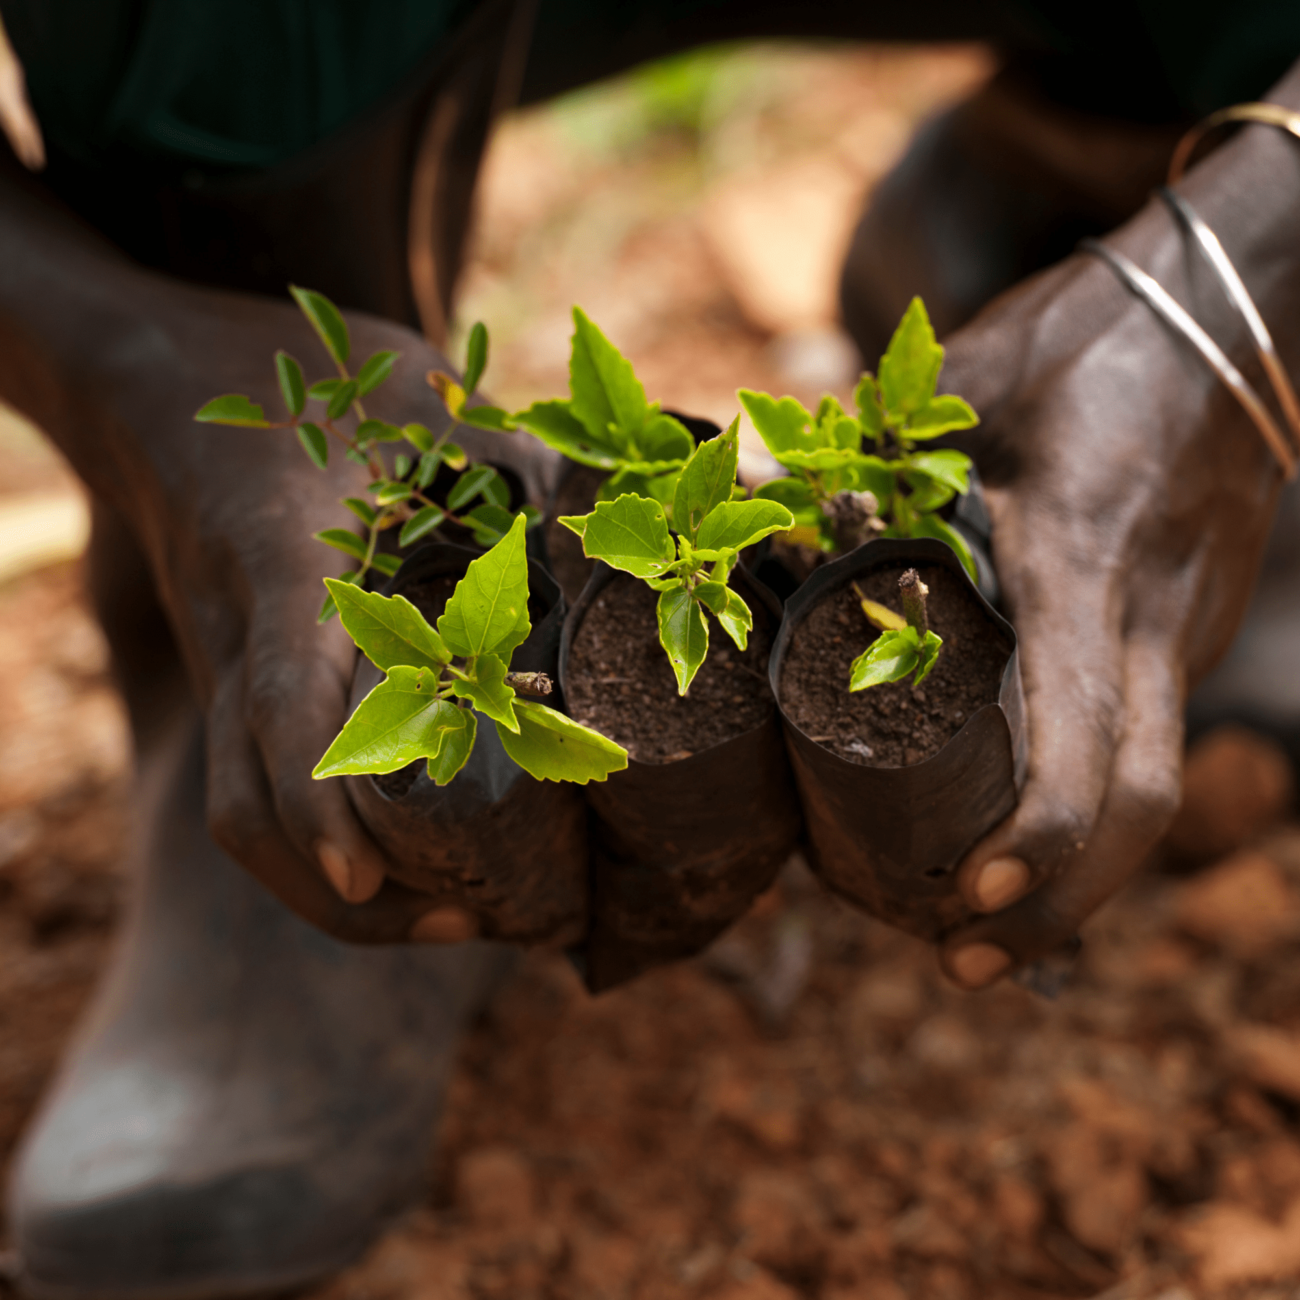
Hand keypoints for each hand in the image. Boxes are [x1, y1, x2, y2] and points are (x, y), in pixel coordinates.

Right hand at [87, 278, 558, 941]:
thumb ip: (503, 451)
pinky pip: (254, 791)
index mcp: (279, 567)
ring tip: (459, 920)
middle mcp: (240, 640)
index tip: (367, 880)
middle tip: (481, 924)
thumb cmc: (291, 384)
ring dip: (338, 890)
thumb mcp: (405, 393)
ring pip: (245, 819)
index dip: (321, 800)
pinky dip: (322, 848)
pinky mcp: (233, 682)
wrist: (161, 384)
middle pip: (254, 809)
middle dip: (355, 891)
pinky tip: (401, 863)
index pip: (280, 705)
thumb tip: (612, 521)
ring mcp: (226, 670)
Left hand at [934, 108, 1299, 986]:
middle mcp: (1150, 620)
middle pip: (1143, 807)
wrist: (1239, 303)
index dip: (1044, 838)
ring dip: (1081, 874)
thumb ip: (853, 453)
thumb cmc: (1087, 341)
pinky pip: (1148, 740)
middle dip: (1061, 904)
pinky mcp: (1181, 629)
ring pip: (1153, 786)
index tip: (972, 897)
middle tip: (963, 963)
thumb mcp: (961, 386)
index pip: (1092, 740)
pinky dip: (1095, 809)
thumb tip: (735, 493)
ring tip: (985, 927)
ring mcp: (1179, 631)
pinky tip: (1031, 833)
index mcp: (1085, 562)